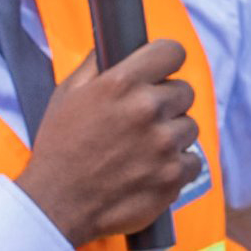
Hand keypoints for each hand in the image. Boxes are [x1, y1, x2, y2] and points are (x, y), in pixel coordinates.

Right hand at [16, 39, 197, 246]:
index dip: (166, 61)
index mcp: (122, 83)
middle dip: (167, 103)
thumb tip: (114, 46)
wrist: (57, 204)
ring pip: (189, 127)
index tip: (161, 72)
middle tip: (142, 120)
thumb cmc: (59, 148)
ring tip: (143, 149)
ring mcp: (164, 145)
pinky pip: (193, 161)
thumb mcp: (67, 94)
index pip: (172, 52)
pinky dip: (177, 167)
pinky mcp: (174, 177)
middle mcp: (147, 109)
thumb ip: (95, 65)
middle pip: (185, 91)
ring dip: (172, 136)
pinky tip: (151, 170)